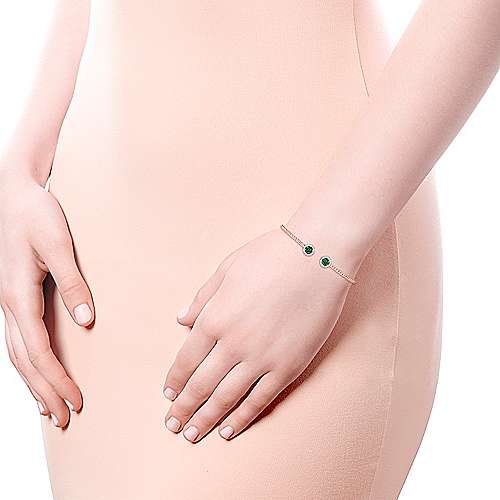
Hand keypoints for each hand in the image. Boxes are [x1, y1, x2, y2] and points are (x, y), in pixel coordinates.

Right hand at [0, 172, 94, 427]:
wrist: (12, 193)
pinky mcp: (15, 296)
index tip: (75, 401)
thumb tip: (86, 320)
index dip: (56, 380)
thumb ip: (73, 283)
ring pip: (16, 354)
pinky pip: (18, 339)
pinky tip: (38, 370)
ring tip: (49, 407)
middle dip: (44, 392)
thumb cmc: (35, 215)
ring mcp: (8, 302)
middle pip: (24, 362)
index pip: (38, 351)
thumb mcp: (58, 246)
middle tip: (64, 419)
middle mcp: (8, 305)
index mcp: (18, 296)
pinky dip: (28, 363)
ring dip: (33, 383)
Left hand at [163, 227, 354, 442]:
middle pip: (200, 385)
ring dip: (206, 420)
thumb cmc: (271, 256)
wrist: (317, 257)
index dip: (175, 381)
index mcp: (215, 318)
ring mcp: (262, 358)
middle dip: (183, 409)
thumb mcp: (227, 269)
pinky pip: (260, 400)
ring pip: (226, 399)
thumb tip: (181, 320)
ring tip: (192, 435)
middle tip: (172, 425)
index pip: (186, 360)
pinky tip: (229, 431)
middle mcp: (233, 344)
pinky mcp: (289, 367)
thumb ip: (202, 298)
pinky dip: (242, 418)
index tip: (168, 394)